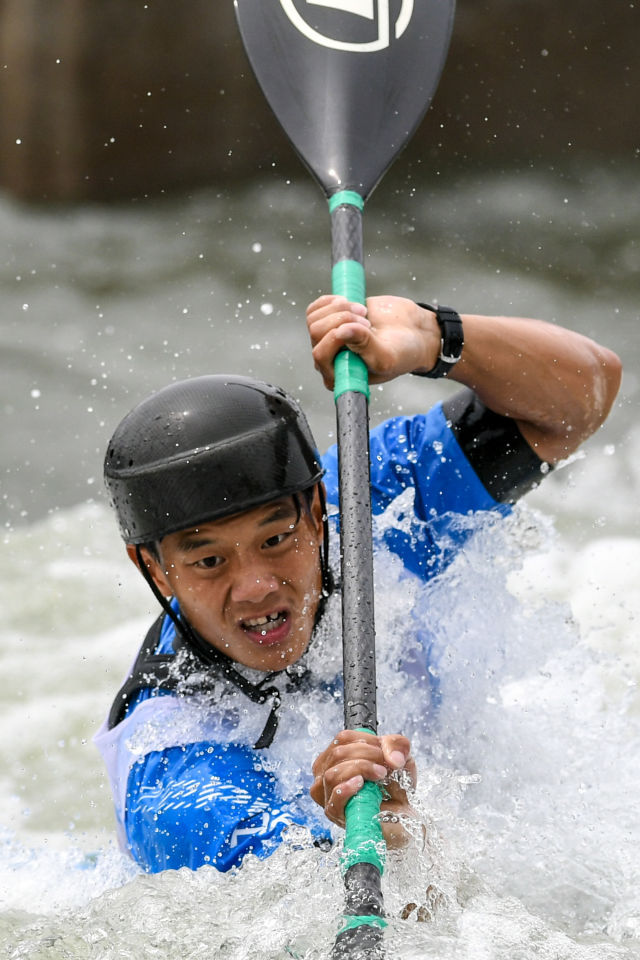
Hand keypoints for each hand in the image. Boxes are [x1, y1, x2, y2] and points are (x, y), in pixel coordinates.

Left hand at [306, 294, 439, 389]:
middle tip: (367, 321)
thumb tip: (342, 331)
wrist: (412, 333)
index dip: (337, 337)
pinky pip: (315, 308)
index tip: (364, 329)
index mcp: (339, 376)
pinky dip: (332, 301)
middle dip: (342, 319)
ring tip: (363, 312)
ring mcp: (328, 339)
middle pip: (315, 331)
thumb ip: (365, 346)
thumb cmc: (402, 352)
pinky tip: (350, 303)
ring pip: (313, 318)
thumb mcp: (387, 356)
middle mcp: (330, 358)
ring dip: (340, 308)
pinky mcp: (330, 320)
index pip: (320, 355)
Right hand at [310, 729, 417, 847]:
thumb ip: (397, 746)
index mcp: (338, 756)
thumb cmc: (395, 787)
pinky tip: (360, 784)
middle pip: (337, 753)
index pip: (343, 738)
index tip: (384, 751)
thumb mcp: (401, 758)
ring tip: (380, 775)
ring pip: (332, 774)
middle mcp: (327, 773)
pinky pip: (333, 799)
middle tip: (385, 766)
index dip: (366, 740)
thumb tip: (393, 758)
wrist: (403, 818)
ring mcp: (328, 795)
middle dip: (366, 755)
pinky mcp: (335, 815)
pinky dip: (346, 789)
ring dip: (360, 769)